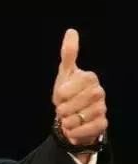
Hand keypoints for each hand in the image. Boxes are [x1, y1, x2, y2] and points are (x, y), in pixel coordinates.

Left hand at [52, 29, 107, 157]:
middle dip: (64, 108)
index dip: (63, 93)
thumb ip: (69, 54)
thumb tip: (71, 31)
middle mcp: (99, 92)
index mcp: (90, 78)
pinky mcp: (102, 124)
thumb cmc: (68, 93)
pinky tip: (72, 129)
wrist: (72, 117)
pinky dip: (76, 132)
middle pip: (77, 103)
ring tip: (67, 119)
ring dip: (68, 121)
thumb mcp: (65, 73)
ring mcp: (102, 108)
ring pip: (80, 117)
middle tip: (62, 109)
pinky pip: (88, 129)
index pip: (72, 86)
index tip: (60, 96)